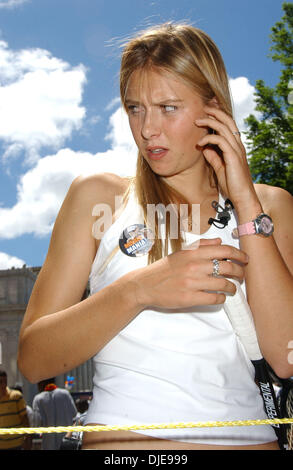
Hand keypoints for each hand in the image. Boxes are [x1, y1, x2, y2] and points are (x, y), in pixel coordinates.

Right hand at [130, 238, 248, 309]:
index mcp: (193, 253)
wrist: (145, 285)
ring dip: (232, 287)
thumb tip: (219, 241)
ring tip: (232, 288)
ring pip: (223, 284)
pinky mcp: (190, 298)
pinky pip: (214, 298)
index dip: (239, 255)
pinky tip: (220, 297)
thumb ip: (201, 246)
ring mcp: (192, 283)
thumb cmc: (164, 269)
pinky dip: (221, 298)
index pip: (224, 250)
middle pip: (228, 267)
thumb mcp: (181, 252)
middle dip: (240, 272)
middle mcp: (194, 266)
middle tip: (242, 276)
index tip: (245, 259)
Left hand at [195, 106, 259, 210]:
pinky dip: (209, 139)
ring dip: (210, 122)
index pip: (229, 125)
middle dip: (216, 112)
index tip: (207, 112)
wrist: (242, 197)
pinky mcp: (233, 156)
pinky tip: (200, 143)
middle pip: (228, 121)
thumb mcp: (220, 168)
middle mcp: (238, 145)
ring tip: (197, 120)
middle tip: (203, 108)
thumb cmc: (232, 185)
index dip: (219, 116)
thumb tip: (204, 148)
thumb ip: (213, 156)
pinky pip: (220, 141)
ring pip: (224, 128)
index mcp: (236, 147)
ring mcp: (237, 150)